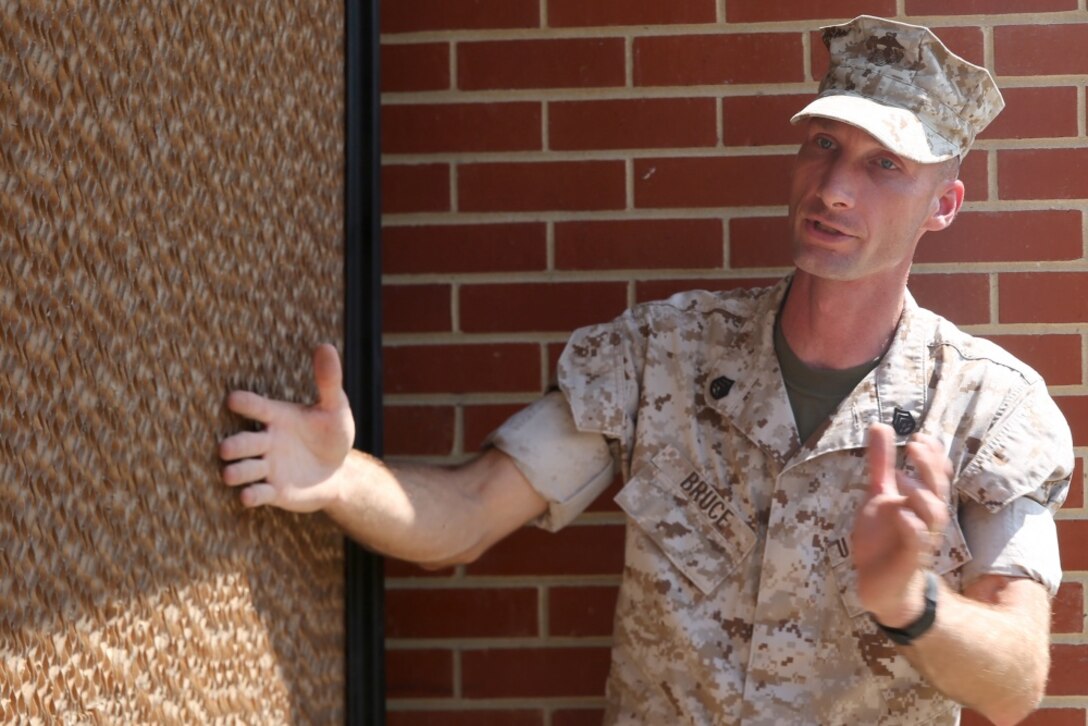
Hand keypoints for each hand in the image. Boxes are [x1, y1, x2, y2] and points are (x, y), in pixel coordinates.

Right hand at [220, 344, 355, 511]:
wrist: (340, 472)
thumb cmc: (332, 435)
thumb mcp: (335, 408)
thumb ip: (328, 381)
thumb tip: (326, 346)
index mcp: (278, 417)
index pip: (257, 407)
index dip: (245, 404)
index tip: (234, 399)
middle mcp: (267, 442)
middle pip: (243, 442)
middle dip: (234, 445)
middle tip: (227, 448)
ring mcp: (268, 467)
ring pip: (243, 469)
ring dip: (236, 471)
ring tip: (230, 473)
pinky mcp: (273, 491)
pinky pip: (258, 494)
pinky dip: (252, 496)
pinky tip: (250, 496)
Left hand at [852, 423, 950, 626]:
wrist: (880, 585)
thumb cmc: (884, 538)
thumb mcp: (878, 495)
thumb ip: (881, 463)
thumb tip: (880, 425)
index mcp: (920, 503)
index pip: (936, 476)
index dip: (934, 456)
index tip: (921, 435)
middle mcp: (926, 519)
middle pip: (938, 490)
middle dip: (930, 467)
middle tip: (915, 446)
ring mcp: (920, 540)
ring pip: (934, 515)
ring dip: (921, 494)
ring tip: (901, 475)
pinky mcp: (909, 560)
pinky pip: (918, 543)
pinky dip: (911, 526)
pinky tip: (900, 512)